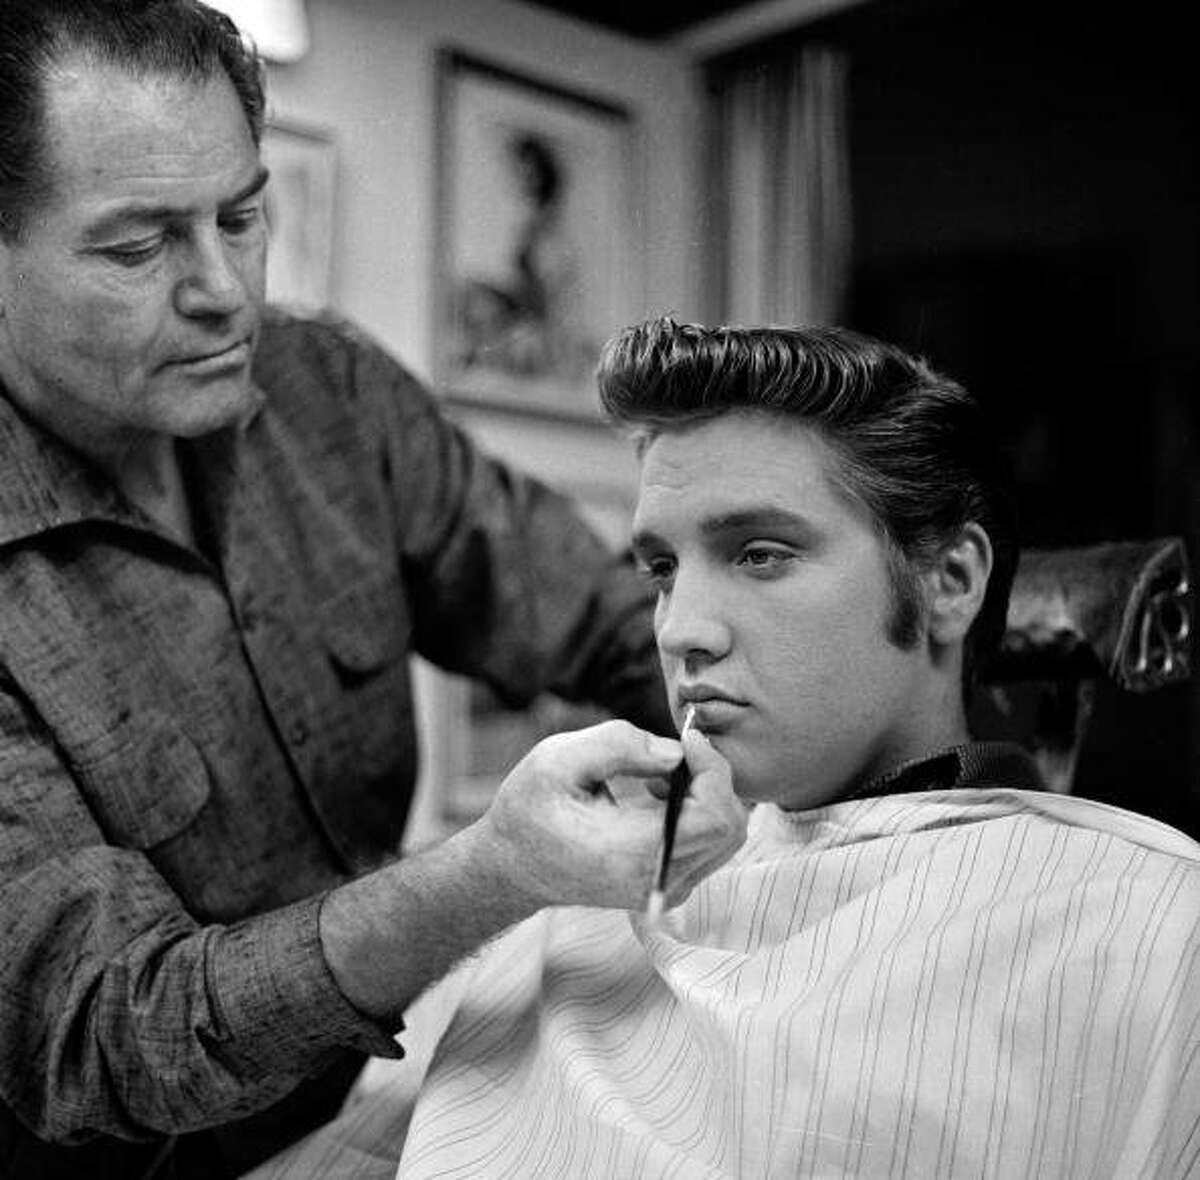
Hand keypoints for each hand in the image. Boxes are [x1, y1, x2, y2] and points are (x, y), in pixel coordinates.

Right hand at [470, 719, 746, 911]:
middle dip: (713, 777)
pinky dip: (698, 812)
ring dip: (706, 794)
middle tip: (677, 750)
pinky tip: (655, 795)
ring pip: (725, 838)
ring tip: (656, 775)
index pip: (714, 817)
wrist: (510, 867)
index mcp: (630, 852)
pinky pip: (709, 847)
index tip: (687, 738)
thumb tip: (676, 753)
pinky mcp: (665, 887)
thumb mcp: (557, 759)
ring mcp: (663, 890)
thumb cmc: (528, 810)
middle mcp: (655, 881)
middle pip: (730, 828)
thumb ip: (619, 745)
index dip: (713, 768)